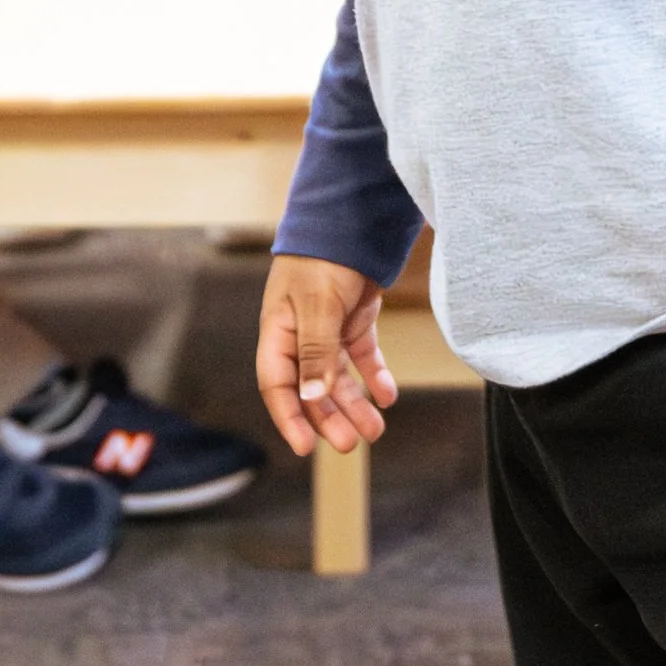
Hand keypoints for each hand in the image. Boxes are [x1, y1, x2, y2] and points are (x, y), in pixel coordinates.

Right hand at [257, 254, 397, 456]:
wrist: (351, 217)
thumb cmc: (322, 257)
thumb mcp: (317, 305)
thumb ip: (316, 351)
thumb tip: (313, 397)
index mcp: (278, 331)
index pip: (278, 385)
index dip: (290, 417)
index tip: (305, 449)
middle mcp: (300, 335)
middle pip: (312, 387)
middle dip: (329, 417)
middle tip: (350, 444)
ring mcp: (328, 328)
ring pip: (338, 377)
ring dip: (354, 404)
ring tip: (374, 430)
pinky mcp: (354, 319)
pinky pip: (362, 356)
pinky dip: (374, 376)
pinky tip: (387, 395)